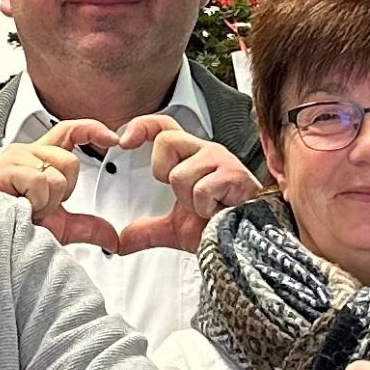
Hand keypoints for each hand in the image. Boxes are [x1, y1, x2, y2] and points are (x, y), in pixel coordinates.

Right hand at [0, 119, 122, 252]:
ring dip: (48, 201)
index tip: (113, 140)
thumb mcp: (61, 227)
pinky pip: (40, 182)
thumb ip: (89, 227)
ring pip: (57, 174)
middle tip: (41, 205)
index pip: (69, 130)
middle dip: (64, 192)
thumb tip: (113, 239)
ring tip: (29, 208)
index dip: (92, 129)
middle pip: (70, 161)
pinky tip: (22, 208)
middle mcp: (25, 153)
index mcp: (38, 158)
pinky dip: (37, 202)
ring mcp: (13, 159)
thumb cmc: (16, 228)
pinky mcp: (4, 170)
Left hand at [113, 115, 262, 253]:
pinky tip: (217, 211)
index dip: (142, 126)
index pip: (164, 126)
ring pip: (179, 173)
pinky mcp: (233, 176)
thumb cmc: (221, 226)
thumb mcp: (176, 229)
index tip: (124, 143)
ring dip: (188, 200)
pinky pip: (201, 189)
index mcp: (192, 157)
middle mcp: (207, 152)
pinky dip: (204, 208)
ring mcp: (222, 161)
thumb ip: (147, 231)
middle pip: (166, 140)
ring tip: (206, 208)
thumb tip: (122, 242)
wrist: (247, 243)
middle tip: (183, 195)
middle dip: (165, 173)